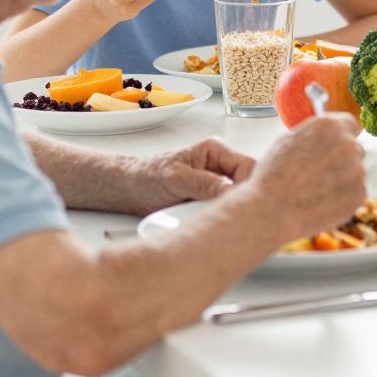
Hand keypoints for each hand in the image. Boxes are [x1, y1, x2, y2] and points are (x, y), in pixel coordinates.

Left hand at [124, 138, 255, 214]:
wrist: (129, 190)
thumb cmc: (146, 176)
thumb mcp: (175, 178)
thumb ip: (203, 183)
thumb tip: (229, 190)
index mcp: (216, 151)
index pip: (248, 165)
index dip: (248, 184)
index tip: (238, 203)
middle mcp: (221, 167)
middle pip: (248, 183)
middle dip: (242, 200)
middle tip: (231, 216)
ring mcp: (217, 185)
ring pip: (238, 198)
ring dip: (231, 211)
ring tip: (220, 222)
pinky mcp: (210, 201)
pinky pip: (225, 210)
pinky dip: (222, 218)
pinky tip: (215, 225)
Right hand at [246, 114, 367, 241]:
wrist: (272, 211)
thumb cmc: (274, 176)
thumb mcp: (289, 141)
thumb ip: (314, 134)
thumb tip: (326, 134)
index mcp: (330, 126)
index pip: (349, 124)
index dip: (341, 136)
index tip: (335, 145)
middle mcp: (348, 144)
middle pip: (353, 148)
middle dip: (341, 159)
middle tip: (320, 173)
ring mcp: (357, 169)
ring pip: (354, 171)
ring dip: (342, 179)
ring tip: (315, 190)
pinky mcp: (360, 193)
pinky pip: (354, 192)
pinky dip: (343, 197)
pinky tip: (322, 202)